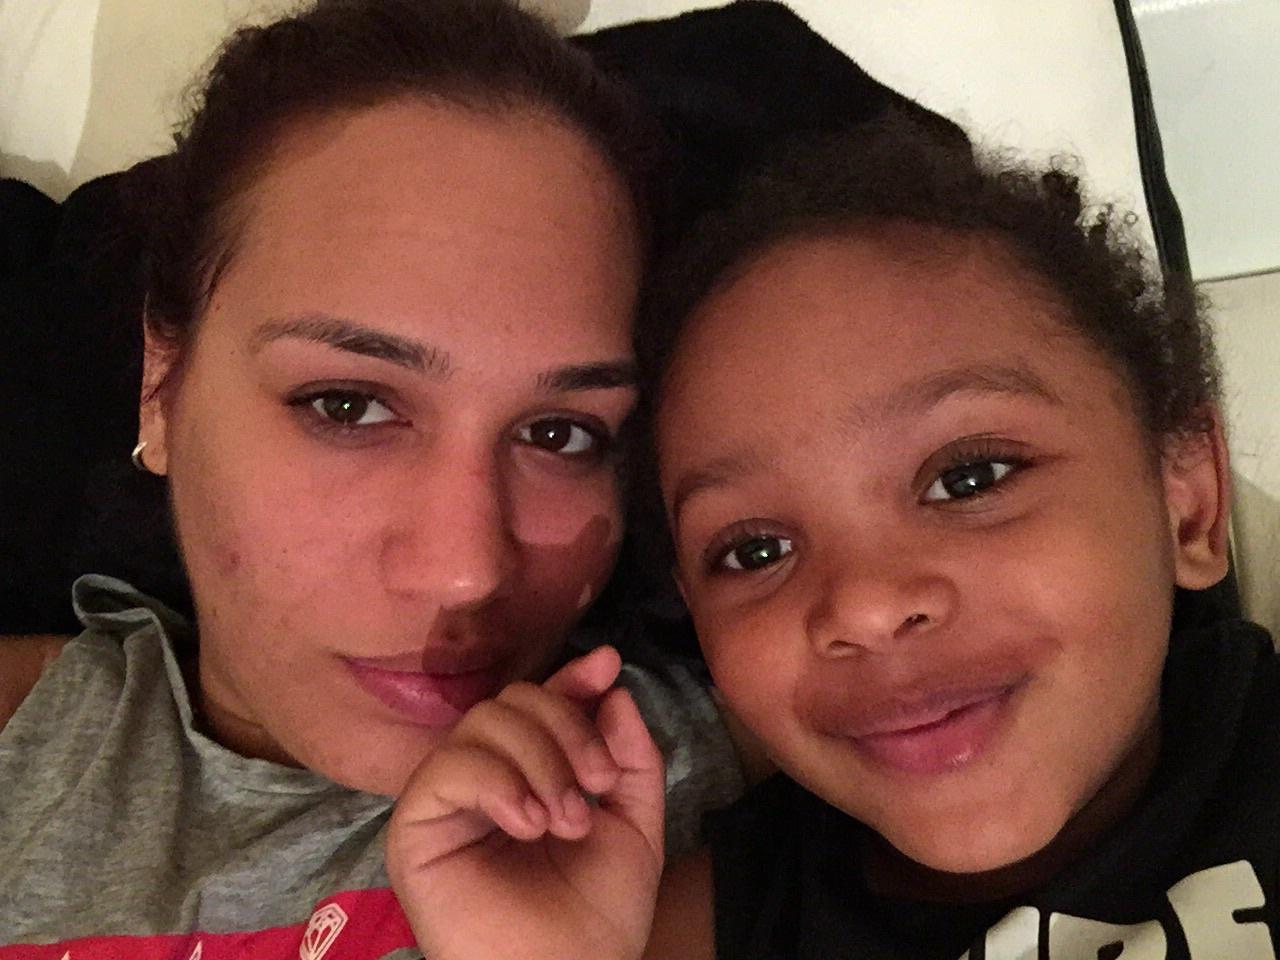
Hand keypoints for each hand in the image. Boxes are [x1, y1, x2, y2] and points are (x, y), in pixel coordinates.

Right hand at [386, 646, 665, 959]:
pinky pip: (449, 765)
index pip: (540, 703)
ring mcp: (447, 799)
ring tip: (566, 821)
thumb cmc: (597, 917)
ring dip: (540, 760)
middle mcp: (484, 777)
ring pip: (484, 722)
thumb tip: (612, 687)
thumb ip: (631, 758)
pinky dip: (498, 782)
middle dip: (567, 729)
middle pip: (513, 700)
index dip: (571, 679)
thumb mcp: (635, 826)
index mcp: (532, 773)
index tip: (607, 664)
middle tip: (596, 789)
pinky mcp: (415, 825)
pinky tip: (528, 823)